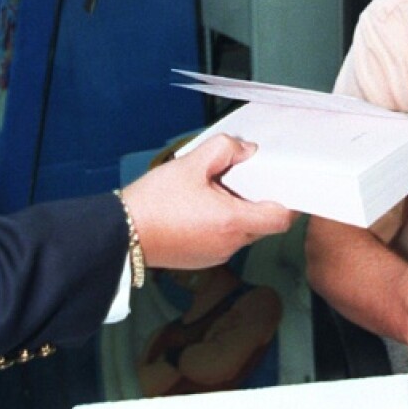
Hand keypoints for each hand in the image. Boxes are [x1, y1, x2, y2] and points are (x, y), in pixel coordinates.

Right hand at [119, 135, 293, 270]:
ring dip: (237, 213)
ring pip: (243, 233)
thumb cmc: (153, 203)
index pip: (281, 219)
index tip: (280, 186)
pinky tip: (199, 210)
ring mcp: (216, 255)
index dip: (286, 202)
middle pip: (263, 224)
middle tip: (238, 181)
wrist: (121, 233)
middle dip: (257, 202)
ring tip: (212, 194)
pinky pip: (224, 241)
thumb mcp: (190, 164)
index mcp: (232, 221)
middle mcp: (229, 244)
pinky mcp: (202, 259)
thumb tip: (245, 150)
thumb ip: (224, 149)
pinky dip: (221, 225)